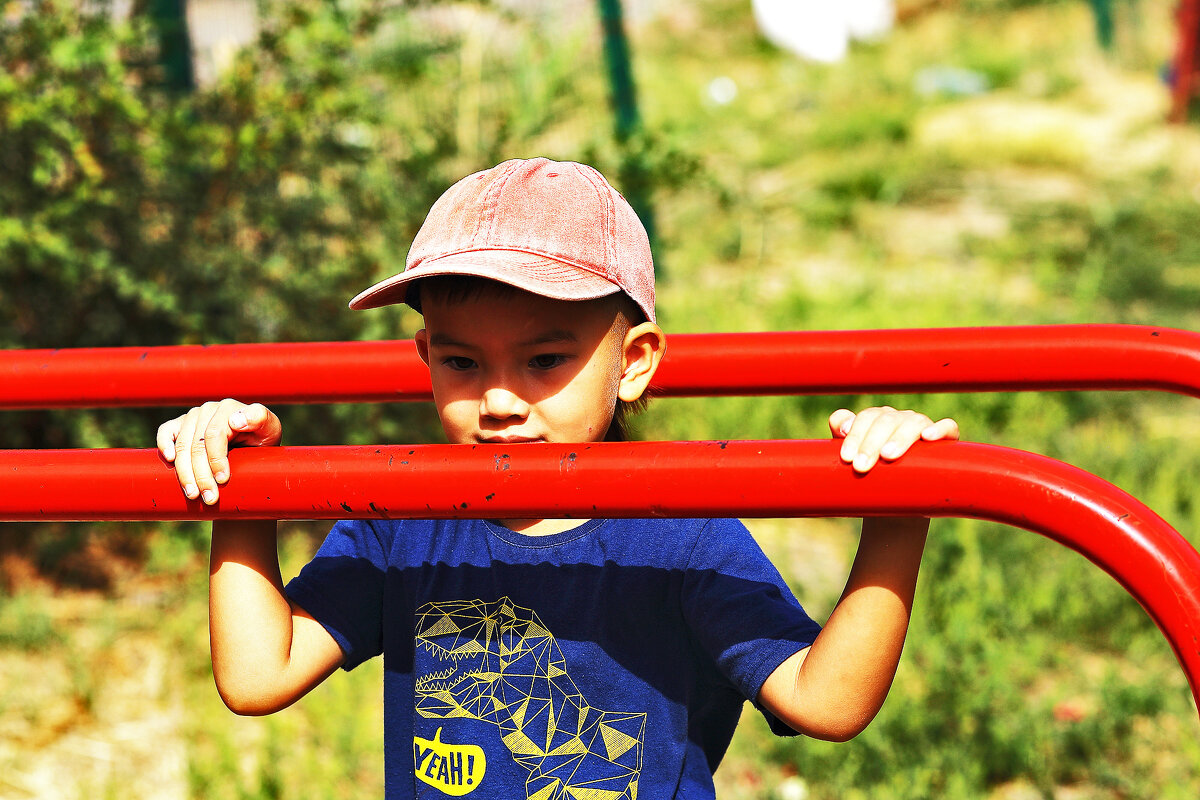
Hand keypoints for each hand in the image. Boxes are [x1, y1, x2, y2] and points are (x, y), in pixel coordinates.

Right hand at [156, 400, 281, 504]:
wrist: (251, 447)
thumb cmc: (262, 438)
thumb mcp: (270, 429)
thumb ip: (260, 418)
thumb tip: (235, 420)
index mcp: (229, 408)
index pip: (214, 435)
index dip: (216, 459)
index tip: (223, 480)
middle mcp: (209, 410)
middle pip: (197, 445)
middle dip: (202, 475)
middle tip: (210, 498)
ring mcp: (193, 416)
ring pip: (182, 446)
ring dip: (185, 474)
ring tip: (194, 495)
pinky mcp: (180, 424)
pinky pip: (166, 431)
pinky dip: (164, 445)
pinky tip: (170, 461)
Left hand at [829, 406, 958, 473]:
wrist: (895, 510)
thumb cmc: (871, 482)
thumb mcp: (853, 463)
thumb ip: (839, 439)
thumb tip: (842, 426)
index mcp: (878, 420)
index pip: (868, 418)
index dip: (855, 434)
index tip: (846, 458)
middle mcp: (901, 420)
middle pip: (886, 420)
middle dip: (871, 443)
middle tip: (860, 466)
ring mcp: (924, 429)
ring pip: (913, 422)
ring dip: (899, 438)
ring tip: (887, 456)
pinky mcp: (947, 443)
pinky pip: (949, 428)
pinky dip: (940, 428)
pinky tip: (928, 437)